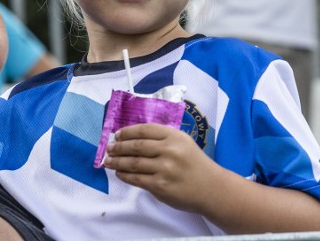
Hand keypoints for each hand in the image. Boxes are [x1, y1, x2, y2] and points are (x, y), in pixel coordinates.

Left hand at [103, 123, 219, 212]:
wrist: (211, 188)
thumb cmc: (194, 164)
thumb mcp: (183, 143)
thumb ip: (162, 138)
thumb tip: (131, 138)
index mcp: (174, 136)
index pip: (145, 130)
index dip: (128, 131)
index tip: (117, 135)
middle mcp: (169, 150)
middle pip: (136, 146)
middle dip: (119, 147)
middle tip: (109, 148)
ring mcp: (165, 169)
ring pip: (133, 163)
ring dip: (117, 162)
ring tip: (108, 161)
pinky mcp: (161, 186)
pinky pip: (137, 179)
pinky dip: (125, 175)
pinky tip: (119, 173)